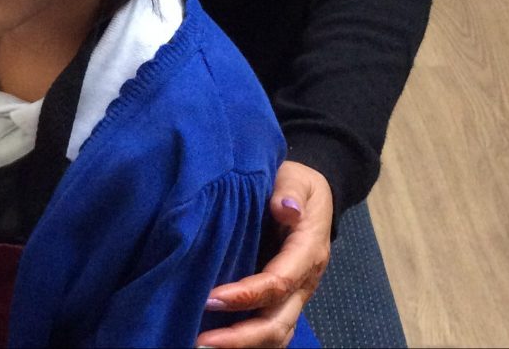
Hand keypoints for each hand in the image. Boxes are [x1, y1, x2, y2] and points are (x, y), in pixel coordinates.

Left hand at [197, 161, 332, 347]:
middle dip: (241, 338)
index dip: (247, 295)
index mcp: (308, 251)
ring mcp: (294, 295)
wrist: (308, 196)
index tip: (212, 298)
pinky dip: (244, 341)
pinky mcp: (281, 300)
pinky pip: (267, 328)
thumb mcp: (296, 177)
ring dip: (242, 346)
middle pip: (278, 322)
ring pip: (275, 334)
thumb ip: (289, 189)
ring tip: (202, 346)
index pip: (279, 282)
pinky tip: (215, 340)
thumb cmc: (297, 185)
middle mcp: (304, 281)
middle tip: (200, 341)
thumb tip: (286, 208)